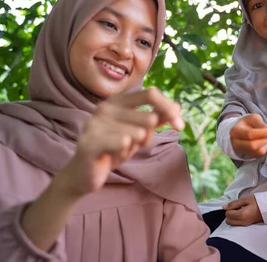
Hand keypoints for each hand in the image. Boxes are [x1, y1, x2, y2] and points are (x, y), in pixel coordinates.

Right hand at [58, 87, 184, 196]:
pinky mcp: (89, 141)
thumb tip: (178, 108)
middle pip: (149, 117)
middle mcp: (105, 106)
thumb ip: (158, 117)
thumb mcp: (140, 131)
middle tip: (133, 145)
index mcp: (118, 100)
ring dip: (135, 147)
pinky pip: (123, 143)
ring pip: (139, 134)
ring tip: (120, 150)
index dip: (169, 108)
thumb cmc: (115, 148)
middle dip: (149, 137)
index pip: (151, 94)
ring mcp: (95, 122)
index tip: (180, 126)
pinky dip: (124, 153)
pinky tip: (112, 156)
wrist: (86, 173)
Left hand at [224, 195, 262, 225]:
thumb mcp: (246, 199)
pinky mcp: (247, 226)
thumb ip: (234, 203)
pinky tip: (243, 213)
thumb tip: (223, 207)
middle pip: (228, 221)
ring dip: (233, 217)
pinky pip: (237, 224)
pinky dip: (237, 219)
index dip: (229, 208)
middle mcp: (242, 222)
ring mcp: (245, 225)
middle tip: (237, 207)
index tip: (236, 204)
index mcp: (242, 215)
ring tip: (240, 210)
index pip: (228, 214)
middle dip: (230, 214)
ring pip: (232, 224)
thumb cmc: (258, 201)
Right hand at [229, 114, 266, 158]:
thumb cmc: (247, 123)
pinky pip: (261, 155)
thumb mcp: (253, 118)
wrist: (241, 132)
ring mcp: (243, 151)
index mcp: (235, 131)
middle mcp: (236, 143)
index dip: (264, 133)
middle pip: (253, 145)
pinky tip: (266, 141)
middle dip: (266, 139)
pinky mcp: (250, 156)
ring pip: (258, 152)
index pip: (250, 134)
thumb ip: (260, 123)